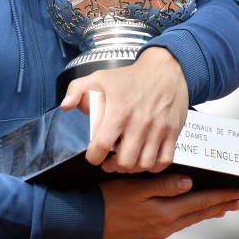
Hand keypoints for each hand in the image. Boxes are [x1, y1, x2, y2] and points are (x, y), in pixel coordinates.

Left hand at [61, 47, 188, 172]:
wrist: (164, 70)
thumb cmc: (130, 77)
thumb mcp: (99, 77)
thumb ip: (77, 90)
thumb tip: (65, 107)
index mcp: (119, 110)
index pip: (102, 145)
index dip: (94, 157)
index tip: (93, 156)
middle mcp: (140, 122)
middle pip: (125, 161)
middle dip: (113, 165)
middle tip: (109, 161)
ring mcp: (158, 129)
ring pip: (144, 164)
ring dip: (132, 168)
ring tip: (125, 161)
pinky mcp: (173, 132)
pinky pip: (164, 161)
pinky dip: (154, 167)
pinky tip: (144, 160)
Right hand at [100, 175, 238, 238]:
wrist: (91, 221)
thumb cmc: (111, 198)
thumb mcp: (136, 187)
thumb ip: (163, 185)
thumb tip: (189, 182)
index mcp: (164, 211)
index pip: (199, 202)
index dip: (219, 196)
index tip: (237, 192)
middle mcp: (166, 224)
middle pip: (199, 213)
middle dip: (219, 205)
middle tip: (237, 200)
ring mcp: (159, 230)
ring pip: (190, 219)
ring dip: (207, 212)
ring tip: (221, 207)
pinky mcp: (151, 231)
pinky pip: (179, 222)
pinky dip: (191, 215)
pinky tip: (193, 212)